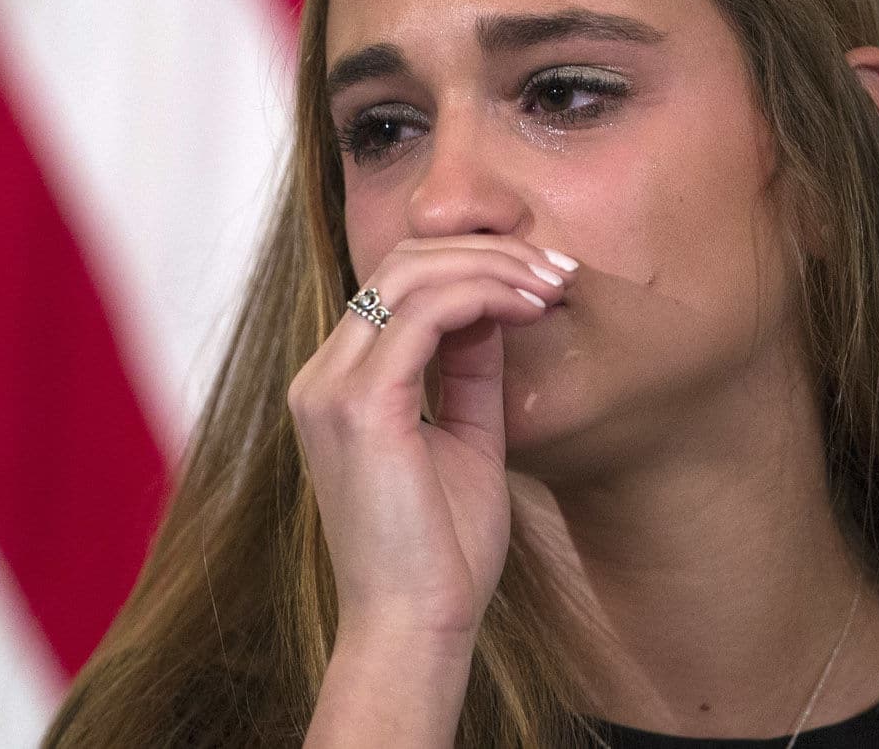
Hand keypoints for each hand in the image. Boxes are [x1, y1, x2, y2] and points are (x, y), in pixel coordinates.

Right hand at [287, 236, 576, 645]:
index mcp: (336, 386)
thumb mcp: (466, 440)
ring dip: (494, 267)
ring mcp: (332, 389)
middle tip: (557, 270)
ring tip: (553, 285)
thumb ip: (469, 372)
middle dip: (488, 252)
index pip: (396, 284)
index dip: (472, 264)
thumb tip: (494, 306)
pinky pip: (425, 314)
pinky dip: (485, 295)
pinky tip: (532, 308)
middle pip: (401, 263)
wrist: (416, 627)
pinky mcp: (360, 406)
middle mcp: (321, 378)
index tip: (543, 277)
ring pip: (412, 274)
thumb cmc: (442, 551)